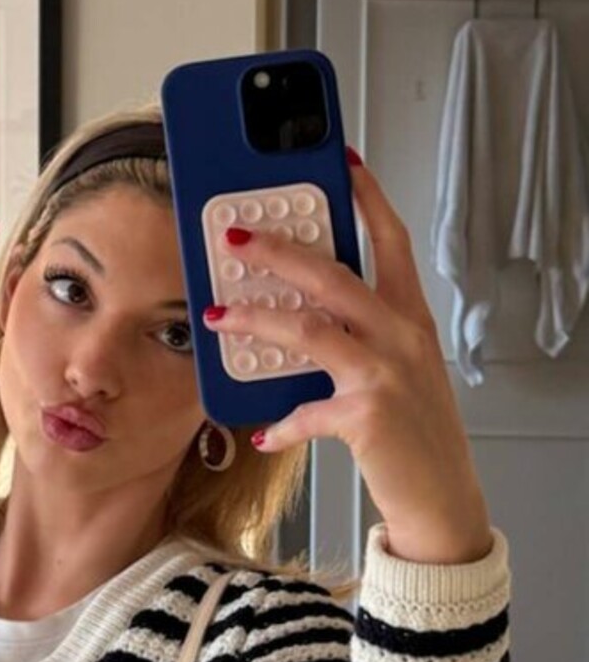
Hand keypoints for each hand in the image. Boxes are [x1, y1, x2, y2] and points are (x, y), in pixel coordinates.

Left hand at [203, 154, 492, 563]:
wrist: (443, 499)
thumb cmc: (414, 433)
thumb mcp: (397, 371)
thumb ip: (358, 338)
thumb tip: (297, 316)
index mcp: (411, 318)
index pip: (392, 241)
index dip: (366, 198)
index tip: (341, 163)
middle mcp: (402, 337)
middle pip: (334, 275)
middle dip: (280, 251)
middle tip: (238, 237)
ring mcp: (386, 374)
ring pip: (309, 330)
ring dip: (257, 319)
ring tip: (219, 314)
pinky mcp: (367, 416)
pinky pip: (306, 410)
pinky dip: (281, 422)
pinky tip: (263, 432)